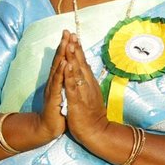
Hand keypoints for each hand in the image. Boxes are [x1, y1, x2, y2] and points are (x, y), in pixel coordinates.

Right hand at [36, 41, 68, 142]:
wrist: (48, 127)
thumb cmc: (58, 110)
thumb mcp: (63, 93)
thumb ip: (65, 81)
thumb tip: (68, 70)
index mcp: (57, 80)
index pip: (62, 60)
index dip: (66, 47)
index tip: (71, 34)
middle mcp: (53, 81)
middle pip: (58, 60)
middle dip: (63, 46)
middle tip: (67, 32)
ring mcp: (52, 89)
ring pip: (57, 69)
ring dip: (61, 55)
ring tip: (66, 42)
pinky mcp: (53, 98)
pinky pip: (57, 83)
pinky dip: (61, 72)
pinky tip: (64, 63)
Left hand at [58, 30, 108, 146]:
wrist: (97, 131)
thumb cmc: (91, 114)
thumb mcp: (90, 94)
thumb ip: (87, 83)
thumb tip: (84, 73)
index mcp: (89, 82)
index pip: (82, 62)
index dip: (77, 49)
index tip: (73, 36)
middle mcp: (87, 84)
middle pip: (80, 63)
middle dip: (74, 47)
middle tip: (70, 33)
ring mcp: (83, 91)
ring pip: (77, 71)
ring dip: (73, 57)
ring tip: (69, 43)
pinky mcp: (78, 100)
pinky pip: (73, 86)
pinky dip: (70, 75)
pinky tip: (67, 66)